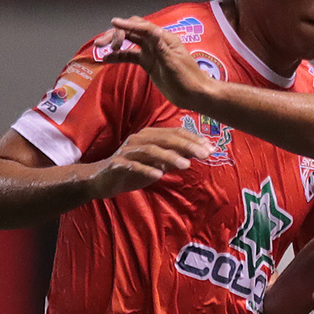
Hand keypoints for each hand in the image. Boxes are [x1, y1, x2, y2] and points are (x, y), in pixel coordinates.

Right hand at [84, 126, 211, 198]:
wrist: (103, 179)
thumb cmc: (133, 170)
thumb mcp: (157, 164)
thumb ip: (174, 158)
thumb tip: (196, 154)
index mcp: (150, 136)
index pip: (175, 134)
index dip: (193, 139)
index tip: (211, 148)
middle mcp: (139, 139)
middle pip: (166, 139)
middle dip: (187, 146)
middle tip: (205, 154)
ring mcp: (128, 151)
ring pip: (151, 150)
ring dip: (170, 157)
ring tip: (186, 165)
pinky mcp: (118, 164)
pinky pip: (134, 165)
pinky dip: (147, 169)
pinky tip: (159, 175)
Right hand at [98, 17, 215, 111]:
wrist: (195, 95)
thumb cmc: (187, 79)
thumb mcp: (173, 63)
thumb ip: (160, 47)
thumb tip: (151, 30)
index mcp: (164, 39)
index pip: (143, 27)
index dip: (127, 25)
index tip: (113, 23)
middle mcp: (156, 42)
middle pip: (133, 31)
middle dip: (116, 34)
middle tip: (101, 44)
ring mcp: (151, 52)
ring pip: (129, 42)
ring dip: (115, 43)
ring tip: (100, 49)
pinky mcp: (148, 63)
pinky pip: (130, 56)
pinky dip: (119, 57)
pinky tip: (107, 59)